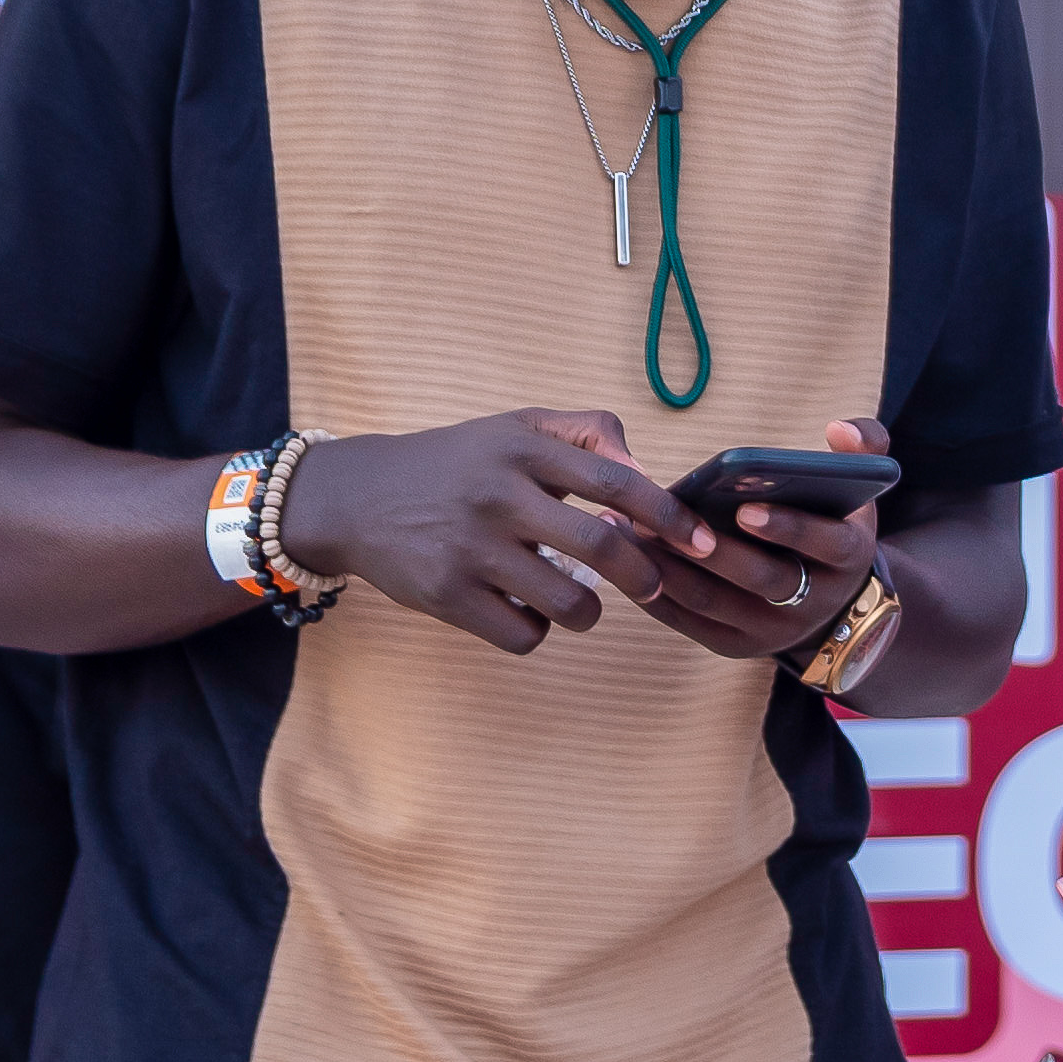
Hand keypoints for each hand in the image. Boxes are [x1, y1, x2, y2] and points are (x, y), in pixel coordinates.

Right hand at [277, 407, 710, 655]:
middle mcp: (499, 496)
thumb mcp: (517, 426)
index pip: (618, 482)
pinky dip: (536, 630)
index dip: (670, 516)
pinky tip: (523, 609)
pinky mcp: (447, 597)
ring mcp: (471, 550)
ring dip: (587, 611)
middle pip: (603, 547)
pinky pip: (523, 635)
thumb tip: (646, 469)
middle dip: (645, 576)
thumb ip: (588, 432)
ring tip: (574, 596)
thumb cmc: (457, 462)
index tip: (705, 542)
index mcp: (524, 449)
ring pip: (568, 604)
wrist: (357, 498)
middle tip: (655, 585)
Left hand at [612, 416, 891, 660]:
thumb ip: (863, 448)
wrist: (832, 605)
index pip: (824, 543)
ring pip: (714, 602)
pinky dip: (654, 591)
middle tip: (664, 517)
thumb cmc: (834, 527)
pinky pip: (687, 622)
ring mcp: (771, 631)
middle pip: (760, 579)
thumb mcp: (862, 491)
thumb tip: (838, 427)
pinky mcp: (733, 645)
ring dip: (668, 567)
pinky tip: (627, 554)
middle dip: (711, 550)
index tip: (746, 507)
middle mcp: (814, 602)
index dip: (788, 527)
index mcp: (849, 557)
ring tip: (630, 527)